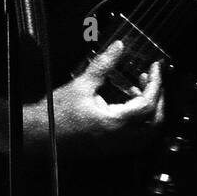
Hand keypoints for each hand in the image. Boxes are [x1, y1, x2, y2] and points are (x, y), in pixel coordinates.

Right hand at [25, 40, 163, 153]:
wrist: (37, 135)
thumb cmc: (55, 114)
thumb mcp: (81, 84)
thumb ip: (103, 65)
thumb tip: (118, 47)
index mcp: (114, 123)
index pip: (148, 104)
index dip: (156, 84)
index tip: (156, 68)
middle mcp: (119, 139)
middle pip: (155, 123)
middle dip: (159, 98)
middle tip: (152, 78)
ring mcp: (115, 146)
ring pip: (147, 133)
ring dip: (150, 111)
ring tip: (140, 89)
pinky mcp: (109, 148)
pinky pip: (135, 137)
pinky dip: (139, 120)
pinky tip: (127, 103)